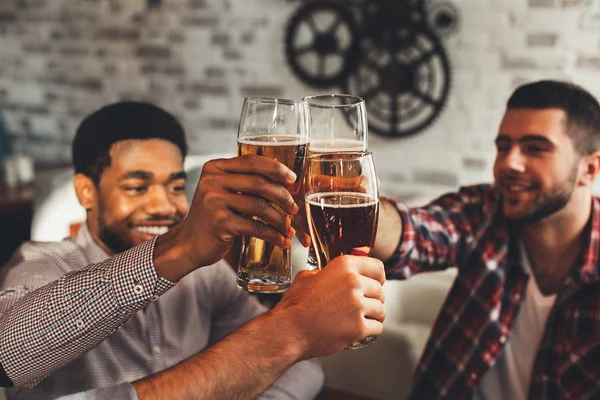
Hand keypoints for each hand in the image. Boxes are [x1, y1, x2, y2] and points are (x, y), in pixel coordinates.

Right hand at [173, 155, 298, 271]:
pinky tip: (281, 240)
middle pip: (259, 182)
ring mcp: (214, 201)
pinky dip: (272, 235)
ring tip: (289, 228)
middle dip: (282, 196)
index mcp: (214, 168)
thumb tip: (283, 180)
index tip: (293, 179)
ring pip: (260, 205)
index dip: (277, 169)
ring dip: (280, 219)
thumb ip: (244, 182)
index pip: (252, 161)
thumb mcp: (222, 192)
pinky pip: (255, 226)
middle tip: (294, 208)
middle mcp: (212, 181)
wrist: (188, 244)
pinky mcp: (220, 222)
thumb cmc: (212, 218)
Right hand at [271, 255, 385, 359]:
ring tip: (361, 319)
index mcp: (343, 266)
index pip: (377, 267)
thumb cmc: (295, 306)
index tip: (377, 282)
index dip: (378, 277)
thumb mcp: (307, 277)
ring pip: (381, 310)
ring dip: (373, 315)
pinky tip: (359, 330)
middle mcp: (353, 282)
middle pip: (380, 290)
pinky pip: (377, 328)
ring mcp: (358, 305)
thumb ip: (326, 272)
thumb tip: (333, 273)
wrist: (289, 331)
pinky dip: (370, 331)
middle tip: (363, 306)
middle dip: (374, 299)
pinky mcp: (359, 327)